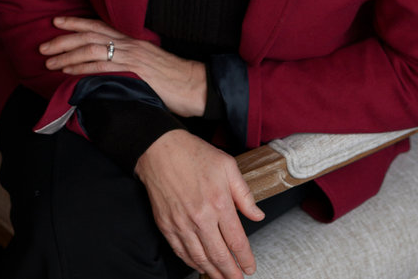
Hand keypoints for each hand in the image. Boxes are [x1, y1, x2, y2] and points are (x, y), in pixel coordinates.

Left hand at [39, 16, 206, 116]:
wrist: (195, 86)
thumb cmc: (175, 79)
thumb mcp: (150, 64)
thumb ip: (130, 62)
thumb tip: (111, 68)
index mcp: (133, 40)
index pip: (100, 25)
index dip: (77, 23)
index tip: (57, 22)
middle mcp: (130, 44)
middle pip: (91, 34)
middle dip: (64, 38)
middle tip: (43, 44)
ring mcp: (131, 56)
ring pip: (92, 48)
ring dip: (67, 54)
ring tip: (48, 60)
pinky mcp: (133, 71)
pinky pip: (102, 66)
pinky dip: (82, 67)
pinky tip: (68, 72)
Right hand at [136, 129, 263, 278]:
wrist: (160, 150)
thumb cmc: (194, 154)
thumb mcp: (228, 166)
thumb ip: (244, 194)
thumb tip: (257, 215)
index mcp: (219, 202)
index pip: (236, 241)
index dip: (245, 258)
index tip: (250, 267)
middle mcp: (201, 218)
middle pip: (220, 256)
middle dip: (231, 273)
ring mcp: (181, 224)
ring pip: (200, 259)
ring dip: (213, 273)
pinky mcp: (166, 226)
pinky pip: (181, 252)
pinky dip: (193, 263)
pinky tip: (200, 266)